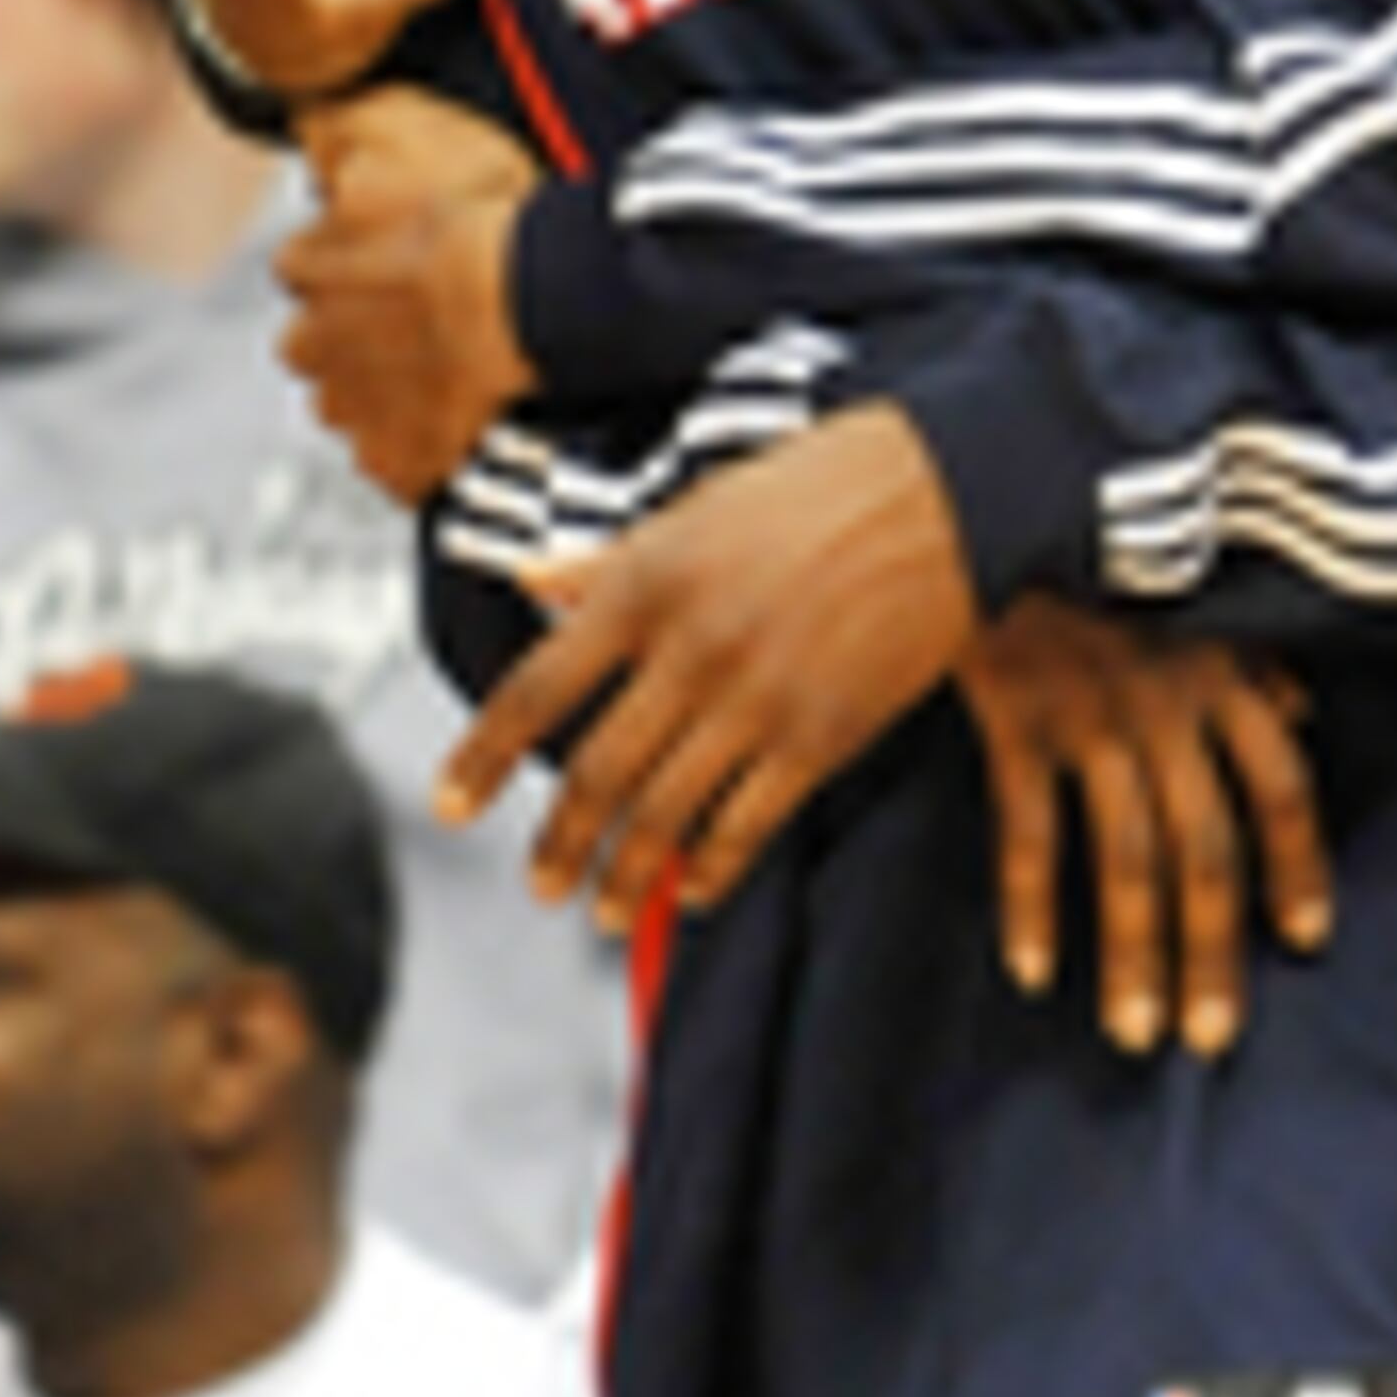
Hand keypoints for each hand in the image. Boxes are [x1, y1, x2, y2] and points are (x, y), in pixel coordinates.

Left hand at [280, 92, 538, 503]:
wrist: (529, 304)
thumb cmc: (465, 232)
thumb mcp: (386, 163)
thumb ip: (332, 150)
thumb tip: (301, 132)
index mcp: (306, 274)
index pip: (297, 270)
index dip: (338, 265)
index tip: (378, 264)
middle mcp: (313, 349)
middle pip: (307, 348)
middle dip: (342, 338)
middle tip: (406, 323)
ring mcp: (354, 413)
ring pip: (347, 409)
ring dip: (376, 395)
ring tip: (435, 373)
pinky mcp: (397, 465)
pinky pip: (395, 465)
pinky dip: (416, 451)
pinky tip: (454, 421)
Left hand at [438, 402, 979, 933]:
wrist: (946, 489)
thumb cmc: (818, 486)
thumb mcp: (694, 507)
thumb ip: (610, 561)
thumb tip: (531, 582)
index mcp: (644, 582)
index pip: (537, 689)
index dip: (483, 758)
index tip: (450, 806)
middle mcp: (689, 646)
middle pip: (597, 773)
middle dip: (560, 844)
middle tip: (543, 886)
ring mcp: (757, 697)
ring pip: (667, 813)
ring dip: (629, 875)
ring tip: (608, 910)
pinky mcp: (823, 734)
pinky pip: (749, 823)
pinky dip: (713, 867)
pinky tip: (696, 888)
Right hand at [963, 599, 1331, 1058]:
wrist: (993, 499)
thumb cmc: (1098, 553)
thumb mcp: (1193, 590)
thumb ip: (1252, 657)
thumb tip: (1302, 710)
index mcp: (1221, 671)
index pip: (1282, 786)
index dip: (1298, 867)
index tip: (1307, 939)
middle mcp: (1168, 704)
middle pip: (1207, 849)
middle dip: (1213, 951)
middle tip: (1212, 1037)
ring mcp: (1091, 716)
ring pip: (1127, 858)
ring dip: (1133, 956)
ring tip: (1134, 1033)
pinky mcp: (1015, 720)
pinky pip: (1029, 831)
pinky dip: (1030, 904)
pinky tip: (1032, 969)